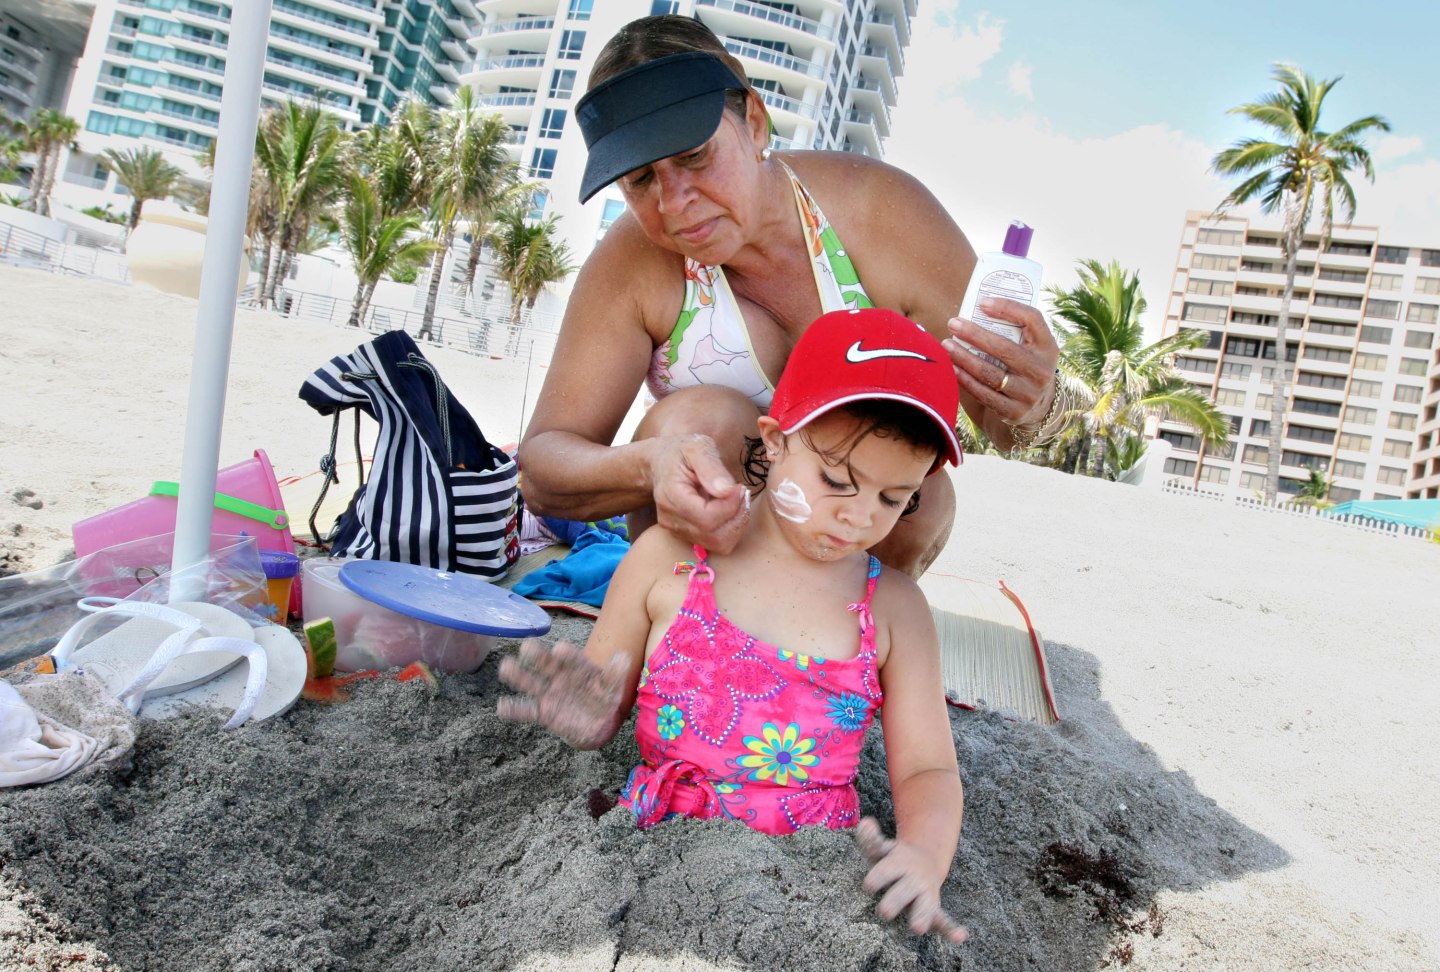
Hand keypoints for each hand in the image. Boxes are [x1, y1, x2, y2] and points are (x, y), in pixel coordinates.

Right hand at [497, 638, 628, 748]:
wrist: (599, 722)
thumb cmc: (605, 697)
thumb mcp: (613, 686)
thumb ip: (616, 673)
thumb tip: (624, 657)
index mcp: (577, 666)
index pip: (571, 658)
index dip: (566, 654)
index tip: (559, 649)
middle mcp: (560, 676)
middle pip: (546, 664)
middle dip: (537, 655)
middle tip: (527, 646)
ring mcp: (550, 693)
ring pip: (531, 682)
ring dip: (518, 675)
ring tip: (506, 666)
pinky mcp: (544, 712)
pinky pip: (527, 709)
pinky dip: (514, 708)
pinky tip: (502, 706)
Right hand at [650, 433, 749, 553]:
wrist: (662, 463)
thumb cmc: (682, 452)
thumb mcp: (697, 447)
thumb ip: (711, 467)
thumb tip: (726, 490)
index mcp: (671, 496)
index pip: (707, 518)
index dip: (730, 506)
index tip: (739, 487)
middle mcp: (670, 519)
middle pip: (714, 536)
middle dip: (738, 517)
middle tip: (743, 493)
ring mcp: (676, 530)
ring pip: (718, 544)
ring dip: (736, 524)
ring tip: (738, 500)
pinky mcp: (685, 535)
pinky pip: (715, 542)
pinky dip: (730, 528)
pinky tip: (729, 508)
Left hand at [856, 817, 967, 943]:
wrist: (923, 858)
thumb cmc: (892, 859)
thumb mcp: (881, 847)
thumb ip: (870, 837)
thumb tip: (866, 824)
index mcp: (898, 863)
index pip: (885, 871)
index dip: (876, 879)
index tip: (868, 886)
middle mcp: (913, 879)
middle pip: (902, 892)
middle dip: (894, 901)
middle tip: (884, 912)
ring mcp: (924, 893)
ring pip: (924, 907)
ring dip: (920, 916)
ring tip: (917, 928)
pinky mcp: (932, 908)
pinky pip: (944, 921)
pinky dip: (952, 929)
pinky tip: (961, 937)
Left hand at [946, 297, 1058, 426]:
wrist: (1039, 408)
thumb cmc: (1026, 366)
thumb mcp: (1032, 348)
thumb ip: (1015, 332)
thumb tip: (975, 312)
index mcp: (1047, 347)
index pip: (1032, 320)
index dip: (1008, 308)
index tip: (982, 302)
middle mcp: (1041, 370)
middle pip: (1004, 348)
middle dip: (974, 334)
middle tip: (953, 324)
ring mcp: (1028, 393)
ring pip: (989, 373)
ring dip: (964, 357)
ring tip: (947, 345)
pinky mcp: (1014, 412)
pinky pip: (983, 393)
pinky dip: (964, 380)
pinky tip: (951, 368)